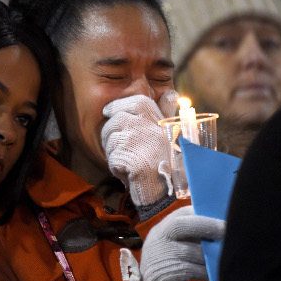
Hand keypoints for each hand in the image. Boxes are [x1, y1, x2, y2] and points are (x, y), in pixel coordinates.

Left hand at [101, 90, 177, 205]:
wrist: (172, 187)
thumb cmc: (170, 159)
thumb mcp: (170, 131)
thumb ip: (167, 111)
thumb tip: (170, 93)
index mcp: (154, 115)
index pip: (131, 102)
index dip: (116, 106)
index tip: (108, 112)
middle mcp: (144, 124)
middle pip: (113, 122)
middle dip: (110, 134)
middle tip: (121, 148)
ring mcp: (134, 140)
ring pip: (109, 141)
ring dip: (115, 153)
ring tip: (132, 161)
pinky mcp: (127, 157)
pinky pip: (112, 159)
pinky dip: (117, 168)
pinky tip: (131, 172)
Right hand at [140, 205, 224, 280]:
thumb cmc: (170, 264)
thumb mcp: (173, 246)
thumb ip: (189, 236)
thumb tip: (218, 226)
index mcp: (161, 229)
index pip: (180, 214)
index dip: (200, 213)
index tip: (220, 216)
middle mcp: (157, 239)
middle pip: (178, 225)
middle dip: (205, 225)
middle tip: (225, 229)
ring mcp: (157, 256)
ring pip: (188, 251)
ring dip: (209, 255)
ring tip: (225, 256)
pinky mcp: (160, 274)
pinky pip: (188, 270)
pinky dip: (204, 273)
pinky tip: (214, 275)